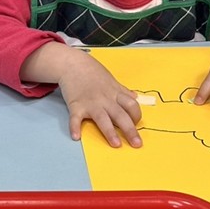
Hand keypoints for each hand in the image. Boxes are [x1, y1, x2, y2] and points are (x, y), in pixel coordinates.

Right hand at [22, 43, 141, 146]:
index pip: (132, 105)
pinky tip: (76, 136)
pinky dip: (75, 127)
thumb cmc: (92, 72)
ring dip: (110, 132)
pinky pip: (75, 118)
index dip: (137, 116)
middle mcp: (105, 99)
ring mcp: (90, 103)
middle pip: (121, 115)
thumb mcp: (111, 80)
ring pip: (103, 118)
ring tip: (116, 144)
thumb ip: (123, 91)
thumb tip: (135, 97)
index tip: (137, 124)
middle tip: (137, 144)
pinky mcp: (76, 105)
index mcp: (115, 93)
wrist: (73, 64)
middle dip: (130, 130)